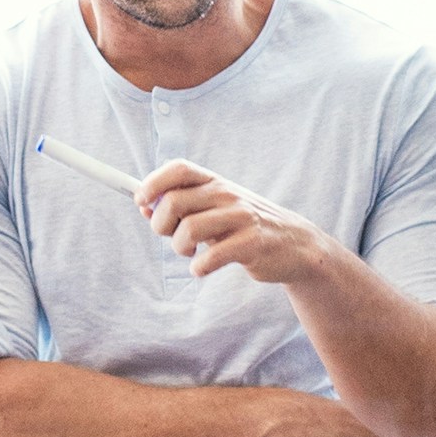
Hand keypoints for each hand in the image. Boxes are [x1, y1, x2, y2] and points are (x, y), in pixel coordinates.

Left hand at [137, 163, 320, 293]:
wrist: (294, 245)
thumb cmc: (244, 226)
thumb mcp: (215, 209)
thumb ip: (183, 206)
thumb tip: (143, 206)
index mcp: (215, 182)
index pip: (178, 168)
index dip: (153, 182)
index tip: (140, 201)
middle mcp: (227, 194)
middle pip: (173, 201)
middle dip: (160, 225)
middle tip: (171, 237)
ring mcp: (241, 217)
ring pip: (188, 230)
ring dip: (179, 248)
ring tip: (190, 254)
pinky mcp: (251, 243)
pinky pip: (210, 257)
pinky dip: (199, 267)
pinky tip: (203, 268)